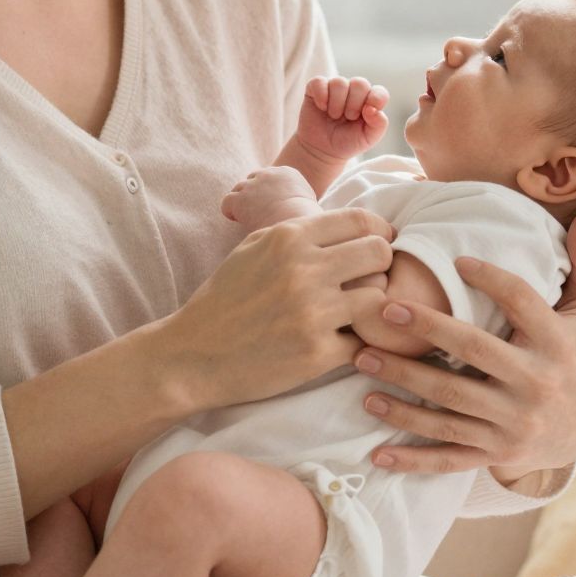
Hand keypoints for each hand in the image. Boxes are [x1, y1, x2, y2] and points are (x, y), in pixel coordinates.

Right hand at [156, 209, 393, 409]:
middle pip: (380, 253)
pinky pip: (364, 341)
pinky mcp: (317, 353)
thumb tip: (346, 224)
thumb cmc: (225, 299)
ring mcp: (313, 313)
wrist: (193, 355)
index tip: (380, 245)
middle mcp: (304, 270)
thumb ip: (298, 232)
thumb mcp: (254, 248)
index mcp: (289, 238)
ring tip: (358, 312)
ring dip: (374, 305)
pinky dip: (359, 343)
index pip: (361, 220)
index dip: (379, 231)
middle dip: (382, 265)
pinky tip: (344, 342)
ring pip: (380, 297)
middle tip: (371, 279)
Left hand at [221, 164, 316, 230]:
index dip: (267, 191)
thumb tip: (291, 201)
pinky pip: (227, 201)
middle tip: (258, 211)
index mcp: (286, 172)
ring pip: (238, 189)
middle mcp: (267, 174)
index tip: (272, 203)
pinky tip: (239, 220)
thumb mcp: (307, 198)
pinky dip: (230, 211)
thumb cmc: (306, 218)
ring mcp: (252, 185)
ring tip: (249, 218)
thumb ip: (296, 194)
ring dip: (242, 202)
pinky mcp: (239, 199)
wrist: (296, 222)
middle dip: (253, 194)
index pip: (269, 176)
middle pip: (252, 179)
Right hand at [297, 74, 389, 163]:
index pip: (379, 91)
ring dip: (336, 104)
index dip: (375, 100)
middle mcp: (354, 91)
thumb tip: (373, 109)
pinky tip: (322, 108)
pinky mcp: (316, 88)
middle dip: (354, 105)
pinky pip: (319, 82)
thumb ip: (379, 124)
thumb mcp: (368, 138)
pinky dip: (321, 96)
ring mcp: (335, 88)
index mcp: (370, 100)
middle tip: (348, 118)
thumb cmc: (347, 142)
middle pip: (360, 83)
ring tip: (334, 116)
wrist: (322, 150)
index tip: (366, 114)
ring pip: (339, 82)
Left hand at [351, 211, 575, 481]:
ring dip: (403, 388)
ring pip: (450, 408)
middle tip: (382, 311)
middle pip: (472, 354)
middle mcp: (534, 385)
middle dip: (425, 332)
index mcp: (555, 343)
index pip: (522, 303)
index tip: (457, 260)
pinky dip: (412, 457)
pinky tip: (376, 450)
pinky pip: (449, 457)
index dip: (491, 278)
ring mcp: (513, 425)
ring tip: (363, 364)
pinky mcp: (495, 455)